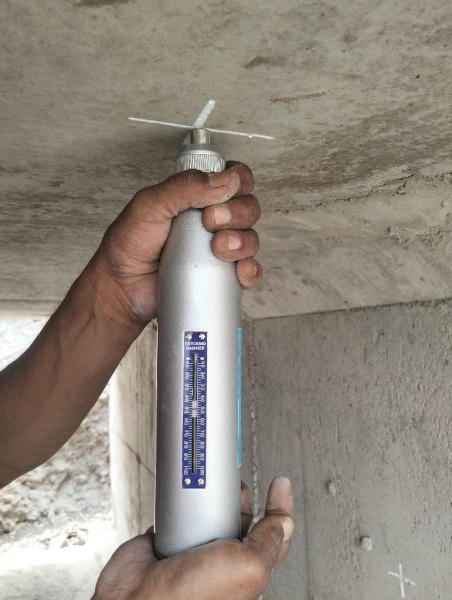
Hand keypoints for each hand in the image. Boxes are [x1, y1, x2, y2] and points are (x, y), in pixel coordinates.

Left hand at [87, 163, 260, 327]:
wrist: (122, 288)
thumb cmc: (129, 244)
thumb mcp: (149, 205)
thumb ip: (184, 186)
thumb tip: (226, 180)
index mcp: (198, 195)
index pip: (235, 178)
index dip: (238, 182)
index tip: (219, 196)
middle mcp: (213, 220)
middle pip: (249, 208)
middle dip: (237, 214)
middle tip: (209, 222)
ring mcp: (220, 249)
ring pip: (252, 239)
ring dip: (243, 242)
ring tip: (218, 249)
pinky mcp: (222, 276)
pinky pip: (250, 272)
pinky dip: (250, 271)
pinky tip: (238, 272)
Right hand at [92, 477, 293, 599]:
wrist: (137, 596)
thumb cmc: (190, 596)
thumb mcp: (248, 566)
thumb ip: (268, 542)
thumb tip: (285, 522)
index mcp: (246, 571)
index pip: (272, 535)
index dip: (278, 507)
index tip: (280, 484)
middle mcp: (222, 560)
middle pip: (239, 515)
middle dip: (238, 497)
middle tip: (233, 486)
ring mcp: (195, 547)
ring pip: (210, 510)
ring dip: (207, 498)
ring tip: (205, 493)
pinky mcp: (168, 537)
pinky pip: (179, 510)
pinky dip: (179, 501)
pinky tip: (182, 498)